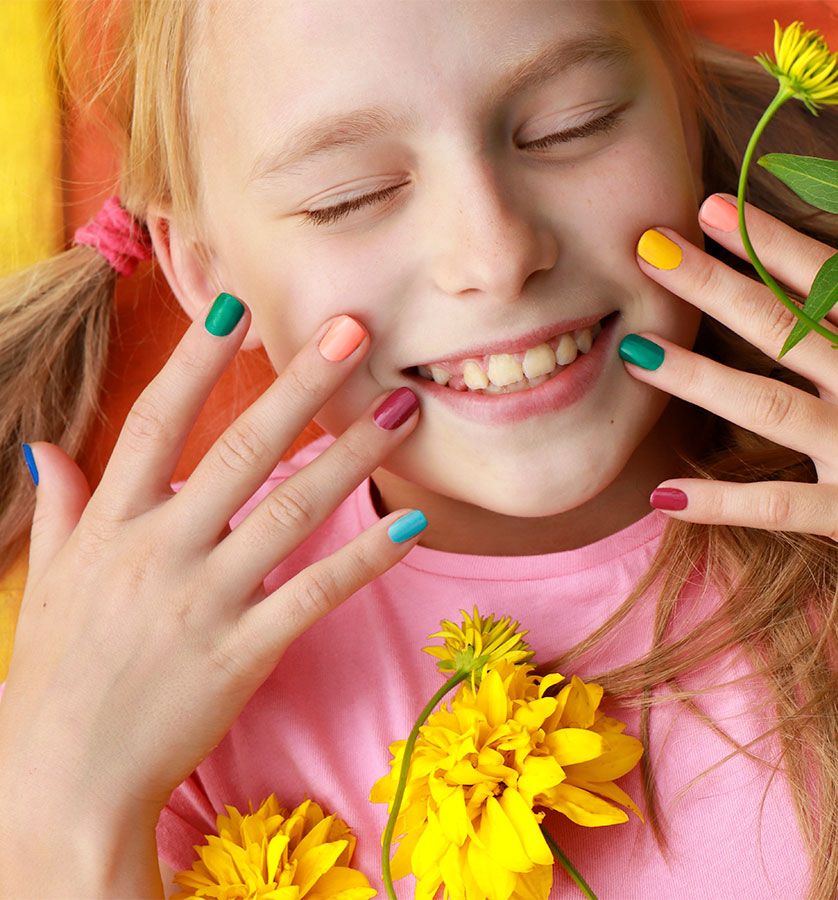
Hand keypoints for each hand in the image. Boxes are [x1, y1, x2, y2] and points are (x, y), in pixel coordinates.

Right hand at [0, 298, 421, 894]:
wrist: (64, 783)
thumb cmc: (58, 678)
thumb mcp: (51, 582)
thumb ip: (64, 507)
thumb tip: (48, 448)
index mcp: (113, 526)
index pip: (156, 422)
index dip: (195, 359)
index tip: (237, 305)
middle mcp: (161, 551)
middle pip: (240, 451)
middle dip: (299, 386)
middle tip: (352, 330)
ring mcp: (205, 601)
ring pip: (290, 512)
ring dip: (350, 457)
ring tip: (400, 413)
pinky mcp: (243, 652)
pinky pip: (314, 593)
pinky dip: (363, 558)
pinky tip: (409, 526)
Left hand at [623, 194, 837, 566]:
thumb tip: (804, 286)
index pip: (830, 282)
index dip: (772, 244)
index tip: (711, 209)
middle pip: (787, 329)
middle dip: (716, 286)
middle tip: (651, 251)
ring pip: (771, 406)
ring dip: (699, 378)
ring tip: (636, 353)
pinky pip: (778, 505)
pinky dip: (721, 502)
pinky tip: (663, 494)